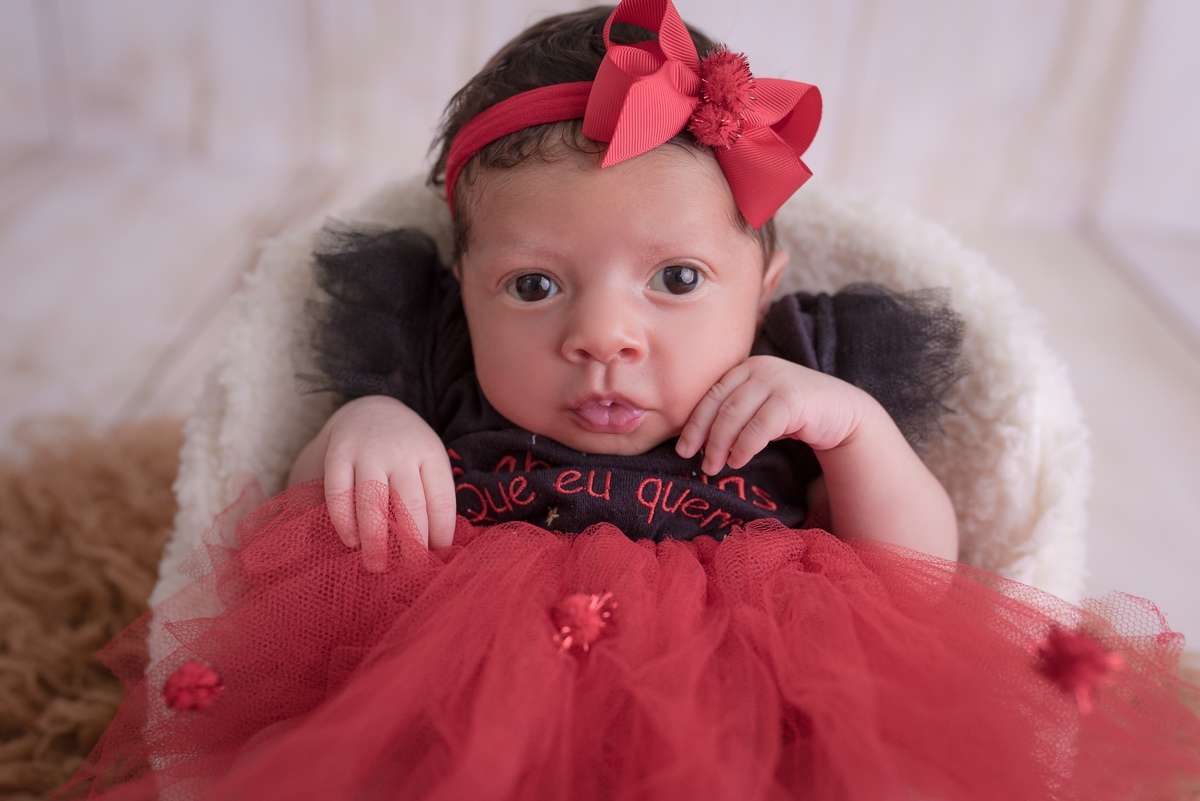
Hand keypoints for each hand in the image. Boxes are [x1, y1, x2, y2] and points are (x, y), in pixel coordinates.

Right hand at [288, 395, 455, 568]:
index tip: (439, 555)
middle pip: (410, 502)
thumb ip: (432, 495)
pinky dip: (343, 519)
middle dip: (413, 542)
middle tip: (411, 570)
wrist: (371, 410)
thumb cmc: (406, 450)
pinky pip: (338, 491)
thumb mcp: (428, 460)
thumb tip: (438, 549)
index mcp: (430, 454)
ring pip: (373, 499)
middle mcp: (400, 452)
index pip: (441, 498)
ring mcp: (368, 452)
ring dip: (375, 537)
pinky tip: (350, 540)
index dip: (442, 531)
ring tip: (377, 565)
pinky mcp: (338, 454)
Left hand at [675, 356, 868, 474]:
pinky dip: (745, 446)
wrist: (842, 413)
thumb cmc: (794, 415)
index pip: (710, 395)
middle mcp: (758, 368)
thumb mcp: (759, 410)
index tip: (683, 449)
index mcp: (745, 369)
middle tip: (700, 463)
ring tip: (715, 467)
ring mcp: (776, 380)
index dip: (694, 423)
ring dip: (720, 445)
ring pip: (735, 414)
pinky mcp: (793, 398)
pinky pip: (759, 425)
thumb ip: (734, 415)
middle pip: (720, 405)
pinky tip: (739, 461)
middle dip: (704, 437)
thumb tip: (697, 442)